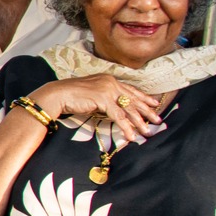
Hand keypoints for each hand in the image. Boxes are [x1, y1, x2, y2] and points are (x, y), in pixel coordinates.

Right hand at [29, 75, 163, 142]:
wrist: (57, 95)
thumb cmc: (71, 96)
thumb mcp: (92, 95)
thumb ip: (104, 98)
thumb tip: (113, 108)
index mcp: (109, 79)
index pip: (130, 90)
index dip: (143, 97)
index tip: (154, 104)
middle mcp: (110, 82)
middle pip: (133, 99)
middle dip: (147, 111)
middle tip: (158, 120)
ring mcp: (107, 89)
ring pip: (128, 108)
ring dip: (139, 122)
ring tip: (147, 132)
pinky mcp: (103, 99)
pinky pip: (118, 116)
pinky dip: (126, 127)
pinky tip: (131, 136)